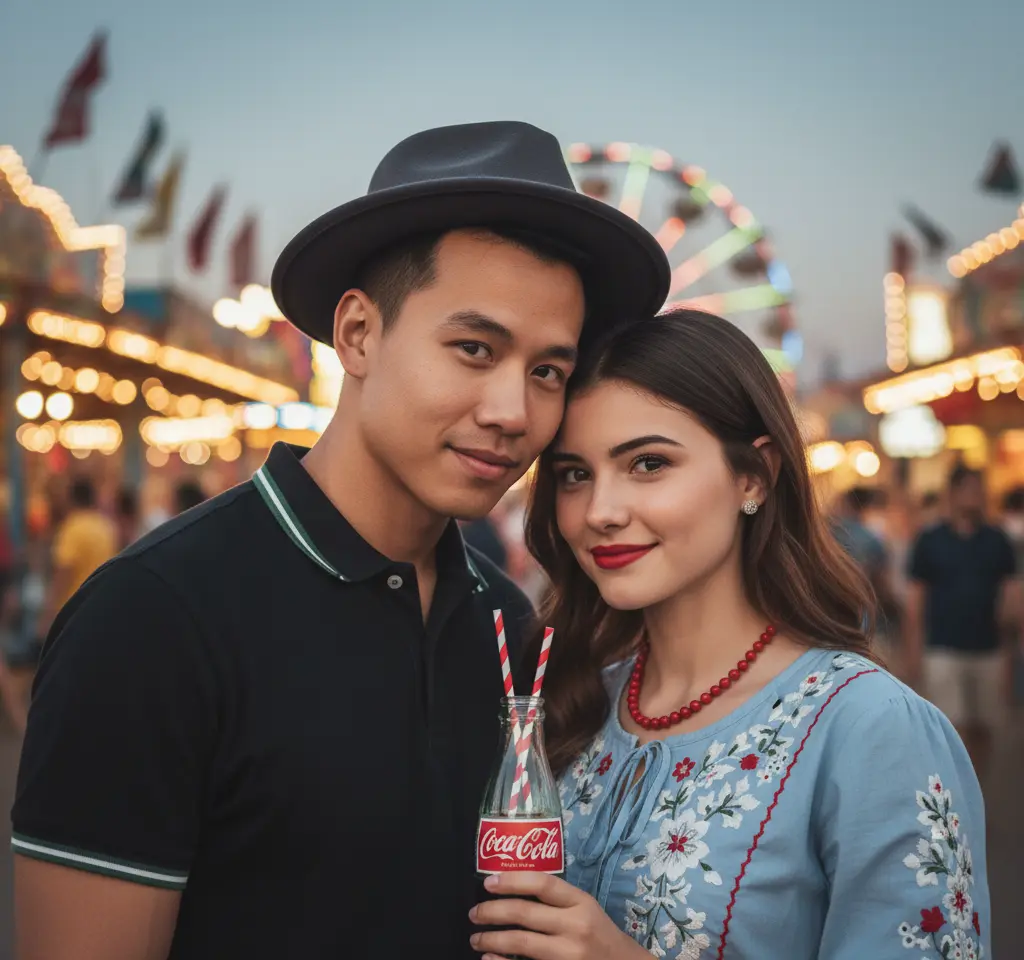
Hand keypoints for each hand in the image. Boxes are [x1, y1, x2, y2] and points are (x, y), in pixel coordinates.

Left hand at [469, 872, 646, 959]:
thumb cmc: (599, 933)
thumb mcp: (585, 908)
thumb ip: (556, 900)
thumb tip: (510, 890)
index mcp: (581, 902)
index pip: (542, 884)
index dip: (512, 880)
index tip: (488, 882)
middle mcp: (575, 926)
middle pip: (525, 913)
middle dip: (492, 912)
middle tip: (474, 913)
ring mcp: (569, 954)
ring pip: (521, 942)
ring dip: (492, 939)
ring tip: (476, 938)